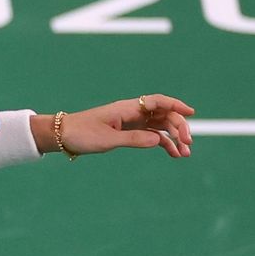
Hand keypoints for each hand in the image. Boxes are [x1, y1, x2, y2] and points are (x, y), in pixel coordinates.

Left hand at [59, 94, 195, 157]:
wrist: (63, 136)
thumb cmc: (83, 134)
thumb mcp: (108, 139)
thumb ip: (133, 139)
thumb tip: (158, 141)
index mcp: (127, 108)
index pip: (158, 101)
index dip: (176, 105)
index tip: (191, 113)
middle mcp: (133, 113)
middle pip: (163, 115)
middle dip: (179, 127)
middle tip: (188, 143)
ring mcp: (132, 122)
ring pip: (160, 127)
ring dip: (174, 138)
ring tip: (185, 154)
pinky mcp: (128, 132)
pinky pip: (151, 136)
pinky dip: (163, 143)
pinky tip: (174, 154)